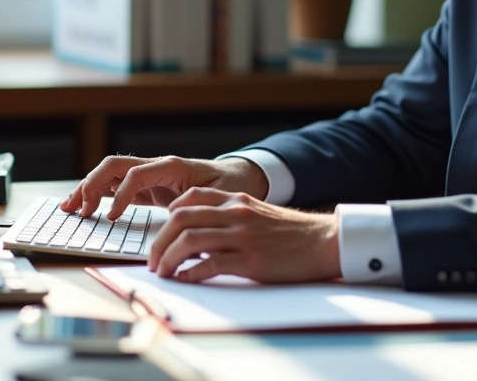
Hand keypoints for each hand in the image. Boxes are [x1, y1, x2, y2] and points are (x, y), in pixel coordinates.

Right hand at [58, 155, 268, 219]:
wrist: (240, 177)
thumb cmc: (231, 186)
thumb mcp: (220, 195)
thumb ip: (198, 203)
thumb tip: (174, 215)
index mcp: (172, 166)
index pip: (136, 173)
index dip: (120, 194)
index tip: (111, 217)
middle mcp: (157, 166)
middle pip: (114, 166)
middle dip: (92, 184)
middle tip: (78, 209)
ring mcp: (150, 175)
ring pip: (110, 173)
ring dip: (88, 187)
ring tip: (69, 207)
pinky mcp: (148, 187)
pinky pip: (116, 186)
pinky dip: (98, 195)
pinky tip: (83, 207)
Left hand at [149, 188, 339, 283]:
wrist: (323, 242)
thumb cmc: (291, 233)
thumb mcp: (258, 214)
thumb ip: (230, 217)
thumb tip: (199, 235)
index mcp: (237, 199)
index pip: (190, 198)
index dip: (169, 215)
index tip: (163, 232)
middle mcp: (236, 213)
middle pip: (181, 219)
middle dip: (159, 241)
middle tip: (153, 259)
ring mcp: (242, 236)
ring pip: (189, 240)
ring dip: (168, 258)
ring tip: (162, 272)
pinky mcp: (249, 261)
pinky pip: (209, 265)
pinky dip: (190, 274)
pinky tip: (185, 279)